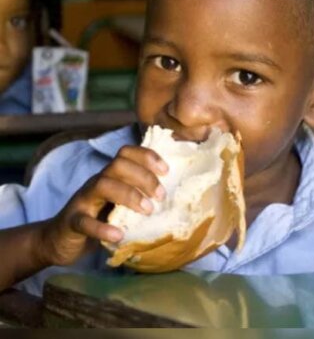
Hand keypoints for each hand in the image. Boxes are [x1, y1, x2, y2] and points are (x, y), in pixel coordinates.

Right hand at [39, 145, 167, 266]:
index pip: (126, 153)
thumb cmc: (97, 220)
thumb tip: (174, 198)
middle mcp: (96, 182)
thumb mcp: (119, 205)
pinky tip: (119, 235)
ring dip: (128, 195)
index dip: (147, 156)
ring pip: (102, 184)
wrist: (58, 240)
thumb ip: (138, 197)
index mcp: (110, 176)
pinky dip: (103, 228)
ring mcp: (82, 200)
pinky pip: (85, 221)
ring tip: (148, 210)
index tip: (166, 170)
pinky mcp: (72, 222)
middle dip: (143, 176)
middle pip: (118, 165)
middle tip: (160, 196)